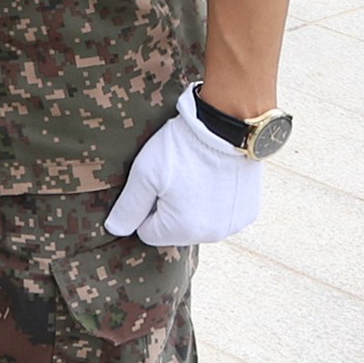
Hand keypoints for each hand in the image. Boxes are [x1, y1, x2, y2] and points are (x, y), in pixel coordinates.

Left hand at [104, 86, 265, 244]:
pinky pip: (221, 216)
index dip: (145, 208)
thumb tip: (115, 230)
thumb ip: (129, 207)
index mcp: (183, 230)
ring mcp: (233, 225)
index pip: (148, 232)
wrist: (226, 127)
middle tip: (174, 177)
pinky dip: (215, 201)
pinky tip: (214, 178)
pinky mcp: (248, 213)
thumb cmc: (181, 149)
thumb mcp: (145, 174)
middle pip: (174, 230)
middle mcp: (211, 235)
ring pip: (198, 224)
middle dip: (169, 208)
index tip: (155, 184)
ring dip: (192, 207)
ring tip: (194, 175)